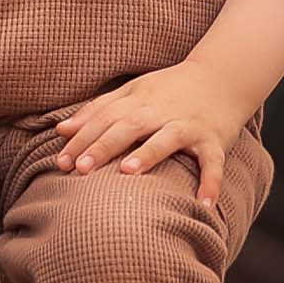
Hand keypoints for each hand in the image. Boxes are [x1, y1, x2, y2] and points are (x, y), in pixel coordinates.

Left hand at [55, 60, 256, 194]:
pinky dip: (211, 182)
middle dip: (104, 146)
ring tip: (128, 172)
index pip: (104, 119)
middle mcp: (161, 112)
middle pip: (129, 126)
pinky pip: (213, 162)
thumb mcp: (131, 92)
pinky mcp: (214, 140)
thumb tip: (61, 130)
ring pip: (168, 137)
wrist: (222, 77)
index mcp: (138, 100)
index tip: (62, 162)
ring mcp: (189, 125)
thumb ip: (97, 109)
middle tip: (81, 169)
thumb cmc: (169, 90)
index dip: (82, 139)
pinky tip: (204, 205)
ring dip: (149, 154)